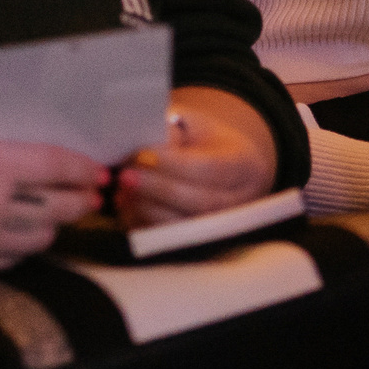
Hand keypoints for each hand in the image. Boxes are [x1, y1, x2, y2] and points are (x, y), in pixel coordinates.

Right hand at [0, 117, 103, 275]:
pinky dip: (27, 244)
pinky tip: (26, 231)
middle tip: (94, 194)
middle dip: (82, 199)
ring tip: (60, 211)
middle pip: (59, 205)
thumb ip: (2, 138)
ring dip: (58, 223)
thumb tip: (45, 147)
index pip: (56, 166)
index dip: (83, 168)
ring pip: (43, 237)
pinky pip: (16, 257)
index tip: (99, 170)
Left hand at [116, 86, 277, 227]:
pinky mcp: (195, 243)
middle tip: (126, 175)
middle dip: (159, 189)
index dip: (174, 165)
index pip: (211, 170)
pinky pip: (167, 242)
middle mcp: (239, 203)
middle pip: (200, 202)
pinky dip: (142, 225)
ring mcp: (220, 228)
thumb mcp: (197, 125)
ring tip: (123, 189)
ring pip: (184, 228)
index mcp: (245, 167)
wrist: (222, 170)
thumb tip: (143, 144)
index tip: (143, 154)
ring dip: (147, 210)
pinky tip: (126, 204)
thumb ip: (174, 129)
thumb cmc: (205, 143)